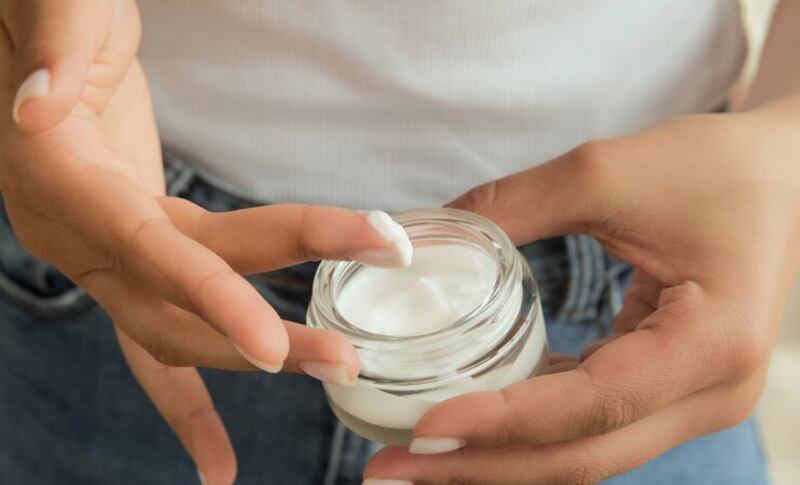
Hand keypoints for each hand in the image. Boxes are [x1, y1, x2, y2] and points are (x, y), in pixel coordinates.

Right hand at [0, 2, 410, 482]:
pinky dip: (188, 405)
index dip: (208, 296)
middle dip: (266, 334)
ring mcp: (109, 257)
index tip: (269, 346)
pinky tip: (217, 461)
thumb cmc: (58, 21)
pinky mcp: (138, 260)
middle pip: (181, 300)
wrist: (49, 55)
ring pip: (179, 329)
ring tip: (332, 375)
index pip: (148, 249)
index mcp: (66, 181)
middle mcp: (83, 235)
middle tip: (346, 359)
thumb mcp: (61, 12)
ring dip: (256, 356)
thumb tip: (37, 108)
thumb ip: (53, 46)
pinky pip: (164, 338)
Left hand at [364, 99, 799, 483]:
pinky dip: (528, 432)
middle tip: (393, 470)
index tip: (425, 429)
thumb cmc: (712, 169)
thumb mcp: (607, 171)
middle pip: (585, 456)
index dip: (504, 423)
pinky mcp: (670, 392)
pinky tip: (470, 424)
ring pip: (585, 454)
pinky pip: (592, 427)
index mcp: (713, 342)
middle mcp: (712, 393)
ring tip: (415, 459)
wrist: (779, 177)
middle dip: (483, 466)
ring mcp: (694, 402)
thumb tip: (427, 236)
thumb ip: (513, 205)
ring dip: (498, 459)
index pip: (595, 405)